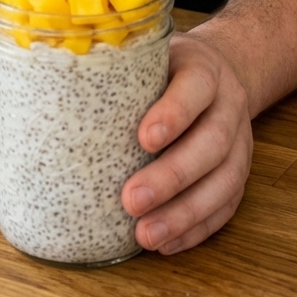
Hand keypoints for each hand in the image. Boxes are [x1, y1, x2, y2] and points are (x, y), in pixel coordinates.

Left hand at [121, 29, 252, 254]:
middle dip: (172, 176)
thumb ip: (120, 68)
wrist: (219, 71)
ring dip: (185, 213)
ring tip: (146, 235)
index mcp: (205, 69)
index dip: (174, 113)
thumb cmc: (168, 68)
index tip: (143, 139)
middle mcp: (228, 104)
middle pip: (212, 142)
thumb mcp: (152, 53)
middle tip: (131, 200)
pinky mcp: (240, 171)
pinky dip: (198, 228)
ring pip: (226, 180)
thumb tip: (56, 94)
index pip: (196, 87)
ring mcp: (241, 140)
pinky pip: (227, 205)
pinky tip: (167, 243)